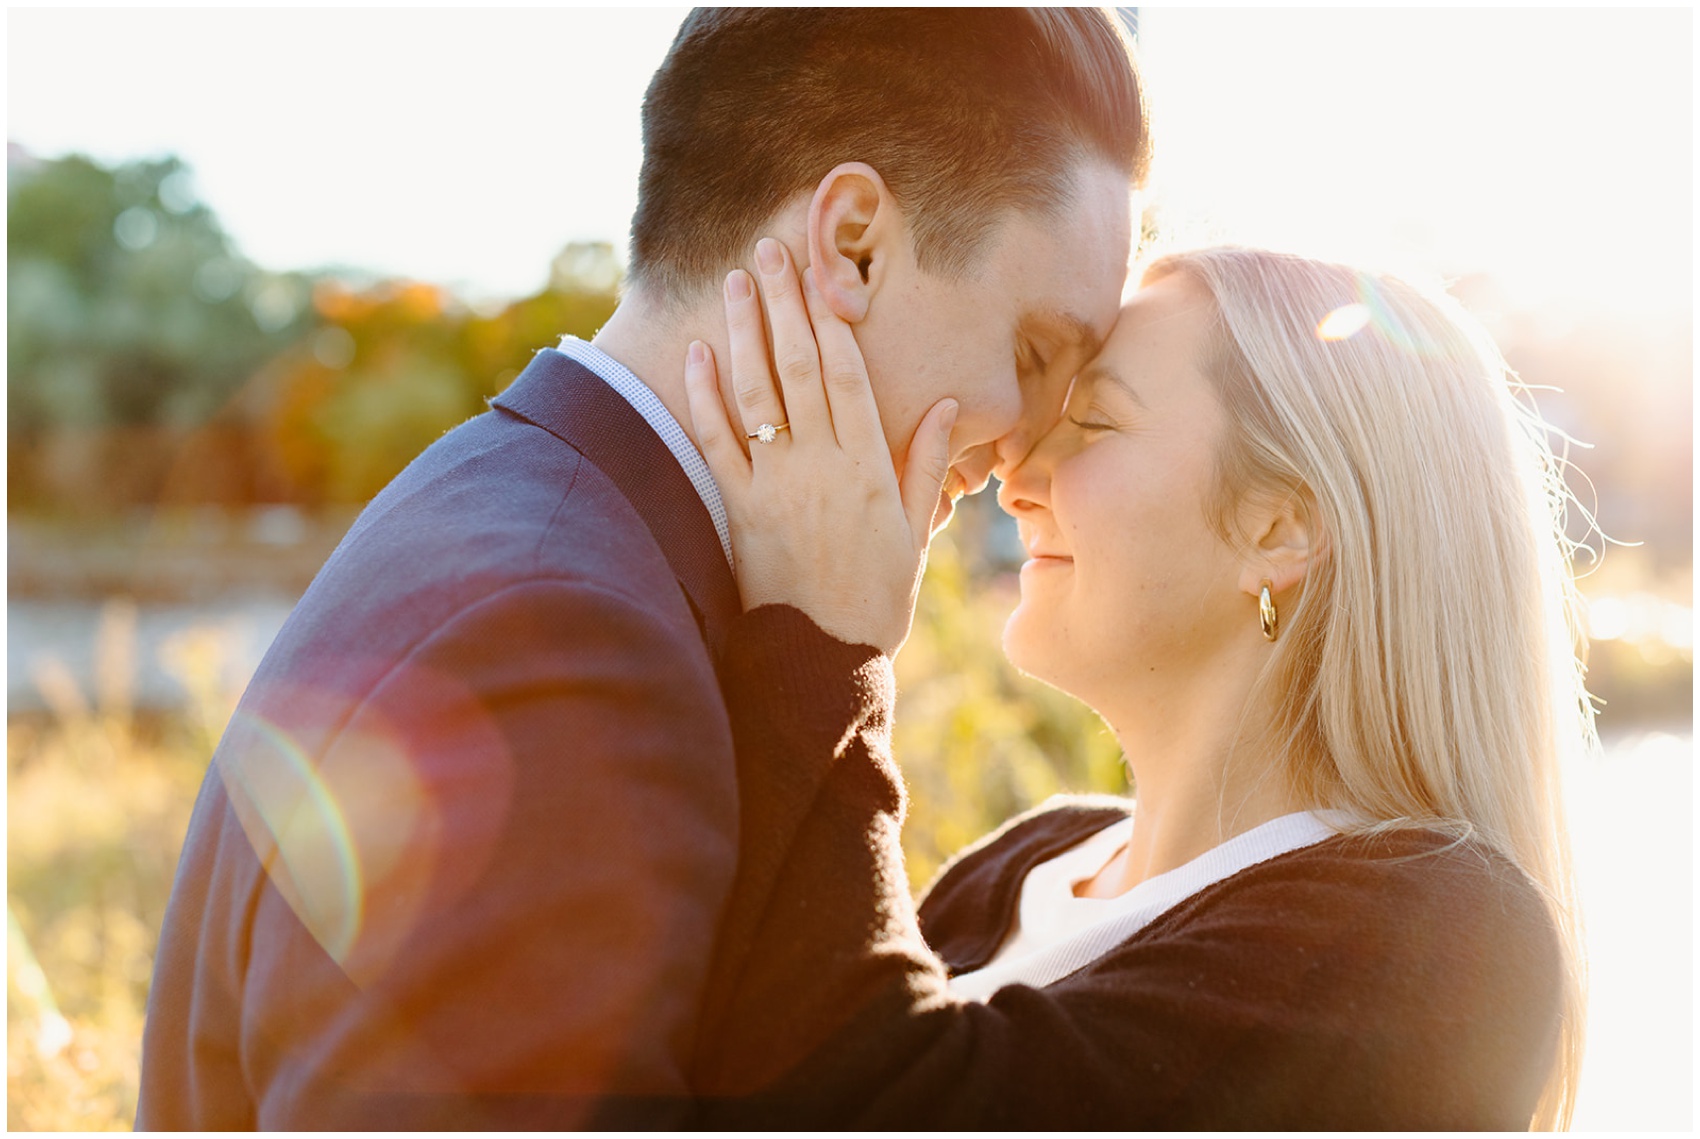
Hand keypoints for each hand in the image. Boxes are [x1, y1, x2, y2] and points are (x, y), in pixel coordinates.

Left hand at [683, 238, 957, 655]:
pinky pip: (717, 443)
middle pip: (799, 368)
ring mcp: (776, 486)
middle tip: (769, 252)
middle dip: (784, 305)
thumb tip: (944, 403)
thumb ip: (924, 466)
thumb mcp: (914, 534)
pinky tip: (696, 354)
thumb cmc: (876, 601)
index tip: (820, 274)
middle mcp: (821, 467)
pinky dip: (705, 397)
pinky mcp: (739, 511)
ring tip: (734, 282)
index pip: (848, 376)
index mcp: (869, 469)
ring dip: (742, 333)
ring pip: (756, 394)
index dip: (831, 319)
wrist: (823, 661)